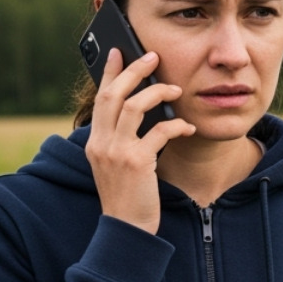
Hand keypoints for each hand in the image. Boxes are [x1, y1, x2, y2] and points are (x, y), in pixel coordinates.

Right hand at [85, 48, 194, 233]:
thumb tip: (143, 113)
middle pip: (113, 94)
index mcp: (94, 141)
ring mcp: (116, 152)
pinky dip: (176, 126)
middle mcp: (100, 143)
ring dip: (157, 93)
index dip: (109, 73)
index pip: (100, 98)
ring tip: (176, 90)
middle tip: (152, 56)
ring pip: (134, 107)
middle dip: (133, 71)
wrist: (127, 229)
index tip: (118, 51)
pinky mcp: (136, 162)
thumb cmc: (128, 197)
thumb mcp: (118, 165)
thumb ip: (122, 140)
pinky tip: (187, 128)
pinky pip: (158, 132)